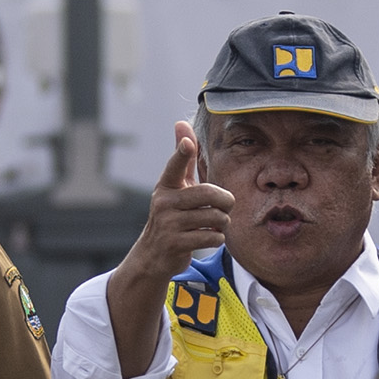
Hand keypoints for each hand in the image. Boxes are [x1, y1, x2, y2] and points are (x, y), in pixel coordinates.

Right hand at [121, 125, 237, 292]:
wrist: (153, 255)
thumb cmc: (172, 214)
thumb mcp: (175, 186)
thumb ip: (183, 158)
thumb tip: (181, 123)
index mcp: (166, 185)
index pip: (175, 165)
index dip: (183, 153)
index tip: (188, 143)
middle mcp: (164, 202)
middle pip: (209, 194)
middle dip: (225, 202)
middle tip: (225, 207)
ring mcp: (168, 224)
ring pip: (215, 217)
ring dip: (222, 223)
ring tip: (214, 224)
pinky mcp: (175, 243)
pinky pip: (213, 237)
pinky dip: (217, 238)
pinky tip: (207, 237)